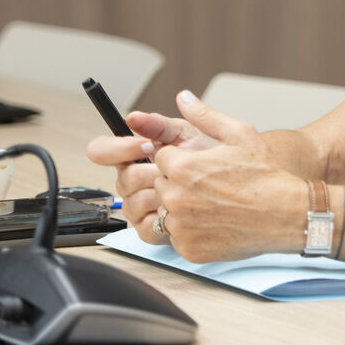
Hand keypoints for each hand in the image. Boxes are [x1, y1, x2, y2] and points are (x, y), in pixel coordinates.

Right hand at [86, 102, 215, 242]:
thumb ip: (161, 124)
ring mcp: (139, 206)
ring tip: (186, 188)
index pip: (103, 150)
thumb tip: (136, 116)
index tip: (144, 144)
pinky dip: (166, 216)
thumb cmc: (215, 162)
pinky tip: (184, 208)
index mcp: (136, 155)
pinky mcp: (150, 229)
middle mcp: (133, 181)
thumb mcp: (190, 135)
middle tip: (175, 168)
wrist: (241, 190)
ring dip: (162, 193)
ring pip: (132, 202)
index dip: (119, 147)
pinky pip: (145, 225)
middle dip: (151, 170)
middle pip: (122, 177)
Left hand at [150, 90, 305, 262]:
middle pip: (160, 186)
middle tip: (211, 187)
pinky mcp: (188, 248)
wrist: (286, 214)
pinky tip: (216, 222)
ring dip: (184, 208)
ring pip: (167, 212)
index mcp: (183, 168)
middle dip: (180, 184)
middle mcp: (176, 198)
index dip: (182, 161)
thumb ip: (206, 116)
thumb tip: (185, 99)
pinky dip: (192, 232)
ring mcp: (181, 226)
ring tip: (215, 205)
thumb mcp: (241, 135)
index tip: (202, 167)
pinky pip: (178, 237)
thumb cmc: (267, 177)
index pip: (160, 159)